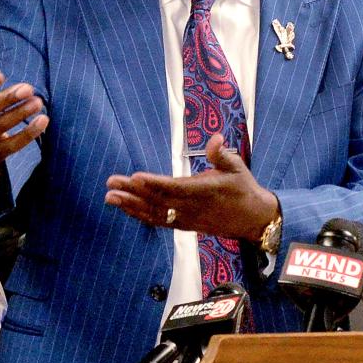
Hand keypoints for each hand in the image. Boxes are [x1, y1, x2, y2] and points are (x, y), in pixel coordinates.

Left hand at [105, 134, 278, 240]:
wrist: (253, 220)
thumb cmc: (244, 189)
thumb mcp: (238, 167)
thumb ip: (222, 154)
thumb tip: (216, 138)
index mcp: (205, 191)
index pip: (175, 187)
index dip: (154, 183)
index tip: (135, 177)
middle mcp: (193, 207)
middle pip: (158, 201)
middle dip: (133, 193)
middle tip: (111, 184)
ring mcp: (187, 219)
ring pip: (154, 214)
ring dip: (131, 206)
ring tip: (109, 197)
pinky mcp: (184, 225)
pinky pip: (159, 221)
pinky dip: (141, 216)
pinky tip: (125, 209)